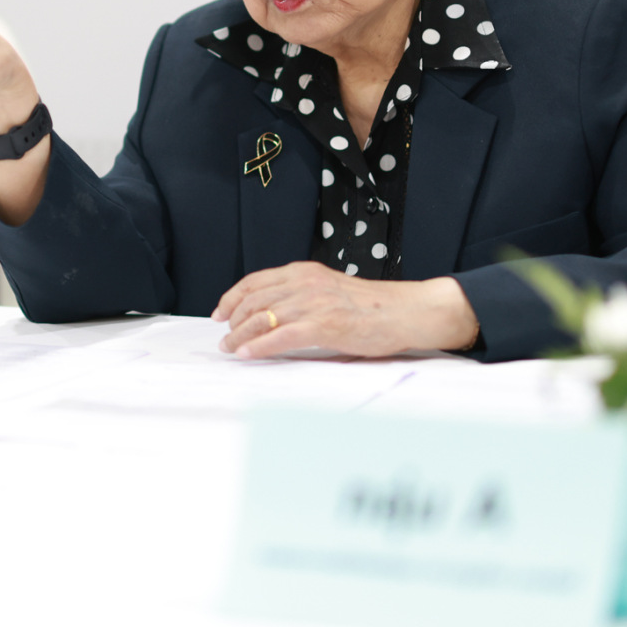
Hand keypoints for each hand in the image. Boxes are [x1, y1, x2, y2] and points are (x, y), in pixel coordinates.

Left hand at [211, 262, 480, 359]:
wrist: (406, 311)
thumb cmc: (371, 307)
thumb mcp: (330, 290)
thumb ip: (302, 295)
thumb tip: (271, 313)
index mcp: (305, 272)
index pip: (256, 281)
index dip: (232, 297)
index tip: (220, 313)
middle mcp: (305, 283)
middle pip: (255, 300)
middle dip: (233, 320)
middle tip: (224, 338)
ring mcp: (314, 304)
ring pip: (263, 318)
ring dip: (240, 336)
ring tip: (231, 348)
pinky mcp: (325, 325)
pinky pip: (282, 336)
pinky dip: (260, 346)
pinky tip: (248, 353)